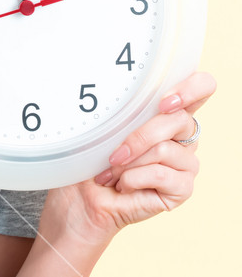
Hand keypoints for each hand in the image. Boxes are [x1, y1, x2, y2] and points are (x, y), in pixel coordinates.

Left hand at [40, 71, 215, 246]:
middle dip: (139, 136)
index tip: (164, 101)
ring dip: (129, 163)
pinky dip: (134, 179)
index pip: (201, 87)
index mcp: (167, 110)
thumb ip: (120, 107)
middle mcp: (182, 135)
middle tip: (114, 154)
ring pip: (165, 149)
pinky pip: (162, 175)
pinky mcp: (183, 187)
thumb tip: (109, 85)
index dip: (191, 89)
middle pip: (179, 120)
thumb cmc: (90, 157)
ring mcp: (186, 161)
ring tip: (111, 173)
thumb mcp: (102, 125)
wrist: (82, 196)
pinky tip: (122, 185)